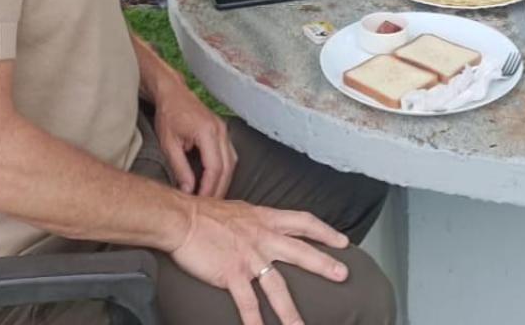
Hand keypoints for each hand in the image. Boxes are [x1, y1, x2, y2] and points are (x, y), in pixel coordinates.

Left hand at [152, 79, 237, 197]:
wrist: (173, 93)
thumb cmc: (168, 115)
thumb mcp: (169, 143)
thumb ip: (180, 168)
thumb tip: (188, 190)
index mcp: (207, 132)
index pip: (214, 167)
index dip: (209, 188)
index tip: (201, 202)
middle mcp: (220, 130)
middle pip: (227, 167)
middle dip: (219, 189)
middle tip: (209, 207)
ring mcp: (224, 130)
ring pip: (232, 162)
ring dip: (224, 181)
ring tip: (212, 197)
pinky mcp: (223, 131)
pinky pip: (230, 155)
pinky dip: (224, 171)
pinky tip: (215, 181)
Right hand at [170, 197, 349, 324]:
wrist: (181, 219)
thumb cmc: (205, 214)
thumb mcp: (239, 210)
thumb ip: (254, 220)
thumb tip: (260, 224)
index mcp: (265, 219)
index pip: (304, 222)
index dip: (325, 231)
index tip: (342, 241)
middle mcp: (263, 237)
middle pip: (301, 251)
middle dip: (324, 263)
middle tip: (343, 274)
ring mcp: (249, 257)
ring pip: (278, 286)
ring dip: (292, 309)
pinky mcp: (233, 274)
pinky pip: (248, 303)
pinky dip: (256, 321)